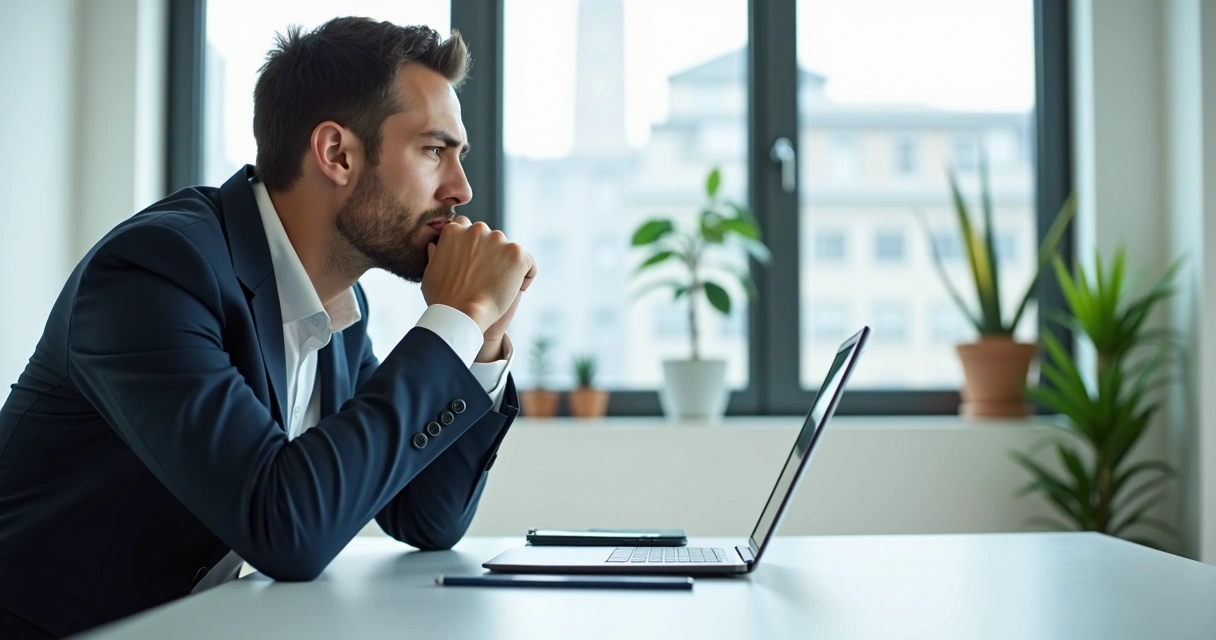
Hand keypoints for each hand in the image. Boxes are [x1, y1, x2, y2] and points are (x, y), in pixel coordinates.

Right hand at [422, 216, 536, 333]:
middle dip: (491, 255)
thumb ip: (436, 255)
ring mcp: (499, 240)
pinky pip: (529, 263)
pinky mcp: (517, 253)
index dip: (472, 247)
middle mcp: (477, 229)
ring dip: (507, 265)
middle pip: (490, 238)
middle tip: (486, 279)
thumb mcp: (431, 272)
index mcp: (455, 230)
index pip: (467, 228)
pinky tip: (516, 290)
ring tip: (498, 288)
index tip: (473, 265)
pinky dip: (525, 276)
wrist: (462, 315)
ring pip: (509, 250)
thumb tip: (434, 245)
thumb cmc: (443, 299)